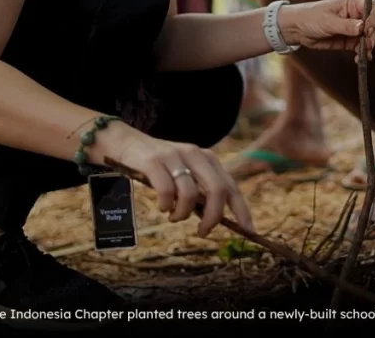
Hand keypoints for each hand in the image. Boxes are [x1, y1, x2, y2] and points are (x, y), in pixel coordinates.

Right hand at [101, 125, 253, 236]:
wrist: (126, 143)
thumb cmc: (159, 166)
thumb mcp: (185, 173)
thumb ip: (200, 190)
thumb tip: (216, 219)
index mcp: (207, 159)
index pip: (232, 186)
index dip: (242, 210)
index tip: (248, 231)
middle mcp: (195, 154)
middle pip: (217, 190)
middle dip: (213, 217)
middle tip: (202, 231)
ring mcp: (175, 156)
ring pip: (191, 194)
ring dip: (182, 214)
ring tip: (173, 216)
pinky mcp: (154, 161)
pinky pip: (167, 190)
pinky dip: (166, 204)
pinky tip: (162, 207)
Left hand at [279, 0, 374, 57]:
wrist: (298, 29)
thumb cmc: (311, 17)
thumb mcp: (327, 21)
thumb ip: (346, 25)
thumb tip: (363, 27)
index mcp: (354, 2)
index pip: (374, 8)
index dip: (374, 19)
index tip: (367, 31)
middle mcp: (358, 14)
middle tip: (367, 44)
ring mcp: (357, 28)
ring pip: (374, 36)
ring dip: (370, 45)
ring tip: (361, 53)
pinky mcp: (352, 40)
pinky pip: (364, 47)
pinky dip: (364, 53)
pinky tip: (358, 58)